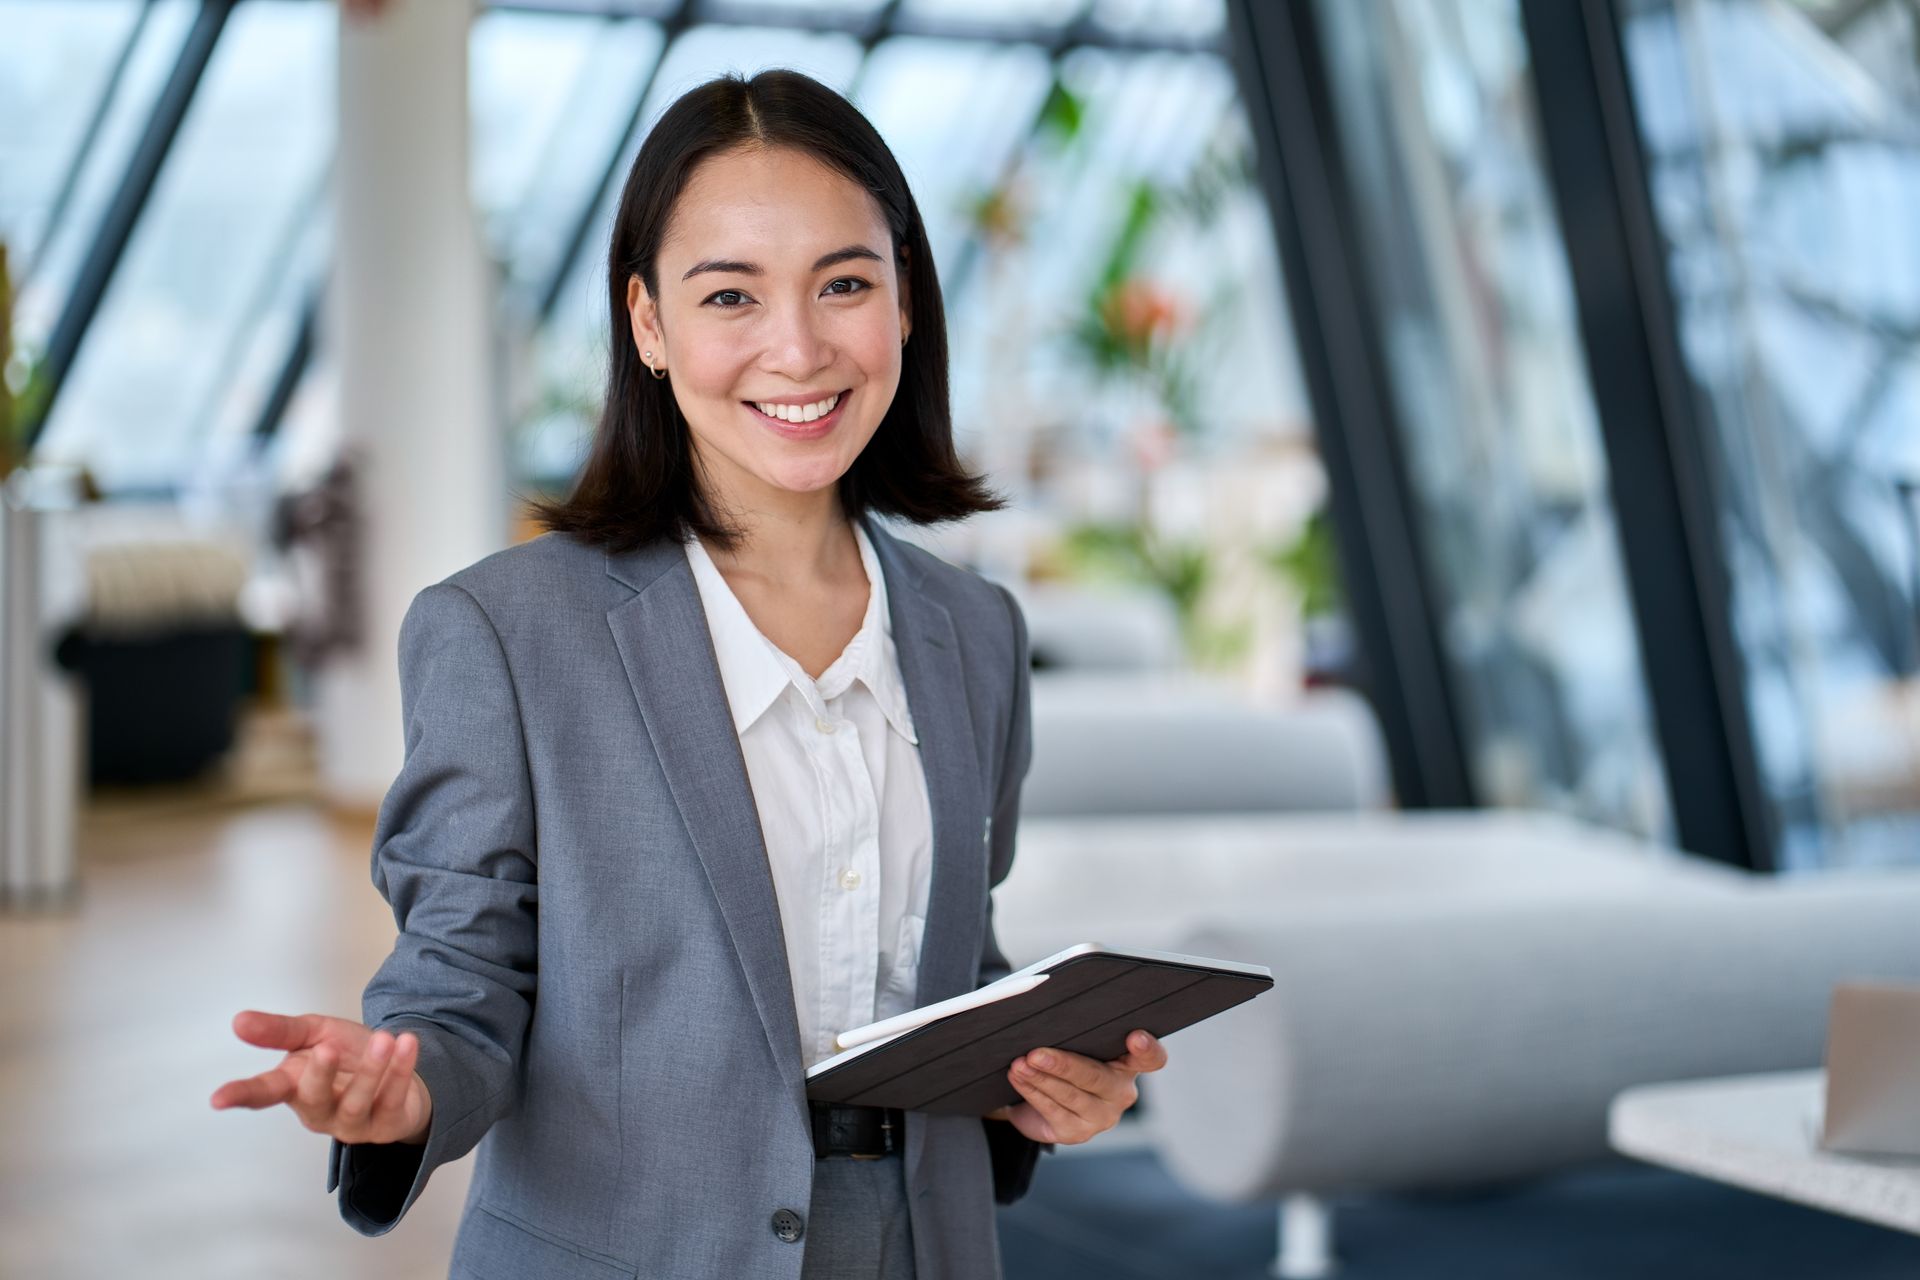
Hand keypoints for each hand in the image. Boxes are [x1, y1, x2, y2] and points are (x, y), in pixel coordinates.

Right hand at [210, 1010, 433, 1145]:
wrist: (395, 1068)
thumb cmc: (347, 1056)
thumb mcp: (314, 1034)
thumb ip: (280, 1031)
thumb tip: (239, 1021)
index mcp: (295, 1087)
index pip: (263, 1093)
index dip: (241, 1095)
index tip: (217, 1099)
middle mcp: (319, 1111)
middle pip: (312, 1099)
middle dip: (319, 1075)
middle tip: (326, 1048)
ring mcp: (351, 1124)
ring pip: (356, 1103)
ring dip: (371, 1071)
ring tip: (384, 1039)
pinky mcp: (385, 1126)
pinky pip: (392, 1100)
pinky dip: (400, 1071)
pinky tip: (406, 1043)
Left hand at [984, 1029, 1167, 1144]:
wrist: (1043, 1099)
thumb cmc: (1066, 1058)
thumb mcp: (1075, 1043)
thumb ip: (1075, 1030)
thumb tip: (1045, 1009)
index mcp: (1128, 1064)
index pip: (1151, 1058)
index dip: (1147, 1048)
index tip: (1135, 1036)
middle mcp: (1121, 1092)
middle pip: (1096, 1077)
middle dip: (1063, 1064)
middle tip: (1035, 1053)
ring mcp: (1101, 1116)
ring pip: (1070, 1095)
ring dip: (1040, 1078)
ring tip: (1018, 1064)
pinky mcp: (1077, 1132)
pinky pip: (1052, 1110)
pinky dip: (1031, 1091)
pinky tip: (1018, 1078)